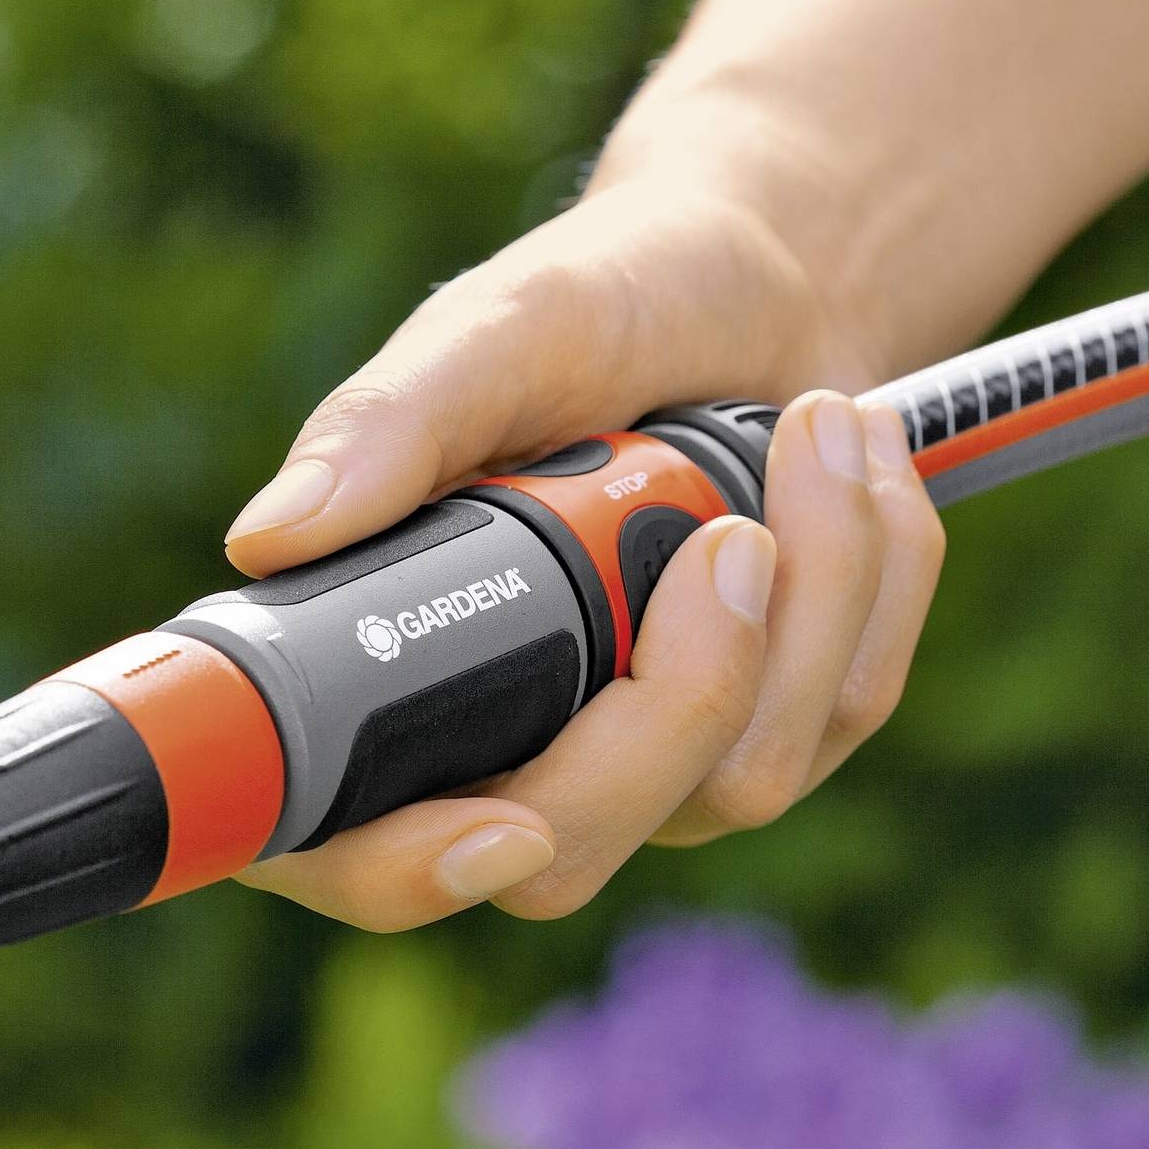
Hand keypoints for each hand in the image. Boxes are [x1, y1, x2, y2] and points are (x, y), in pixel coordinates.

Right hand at [223, 179, 946, 929]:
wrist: (767, 279)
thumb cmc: (603, 301)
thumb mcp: (493, 334)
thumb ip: (387, 429)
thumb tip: (270, 540)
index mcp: (372, 669)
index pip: (345, 849)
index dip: (409, 869)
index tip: (502, 825)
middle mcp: (490, 747)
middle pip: (560, 853)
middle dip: (678, 705)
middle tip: (732, 537)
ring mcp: (628, 769)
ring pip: (734, 784)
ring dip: (811, 599)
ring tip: (816, 422)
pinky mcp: (760, 743)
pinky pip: (842, 718)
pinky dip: (878, 580)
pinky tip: (855, 469)